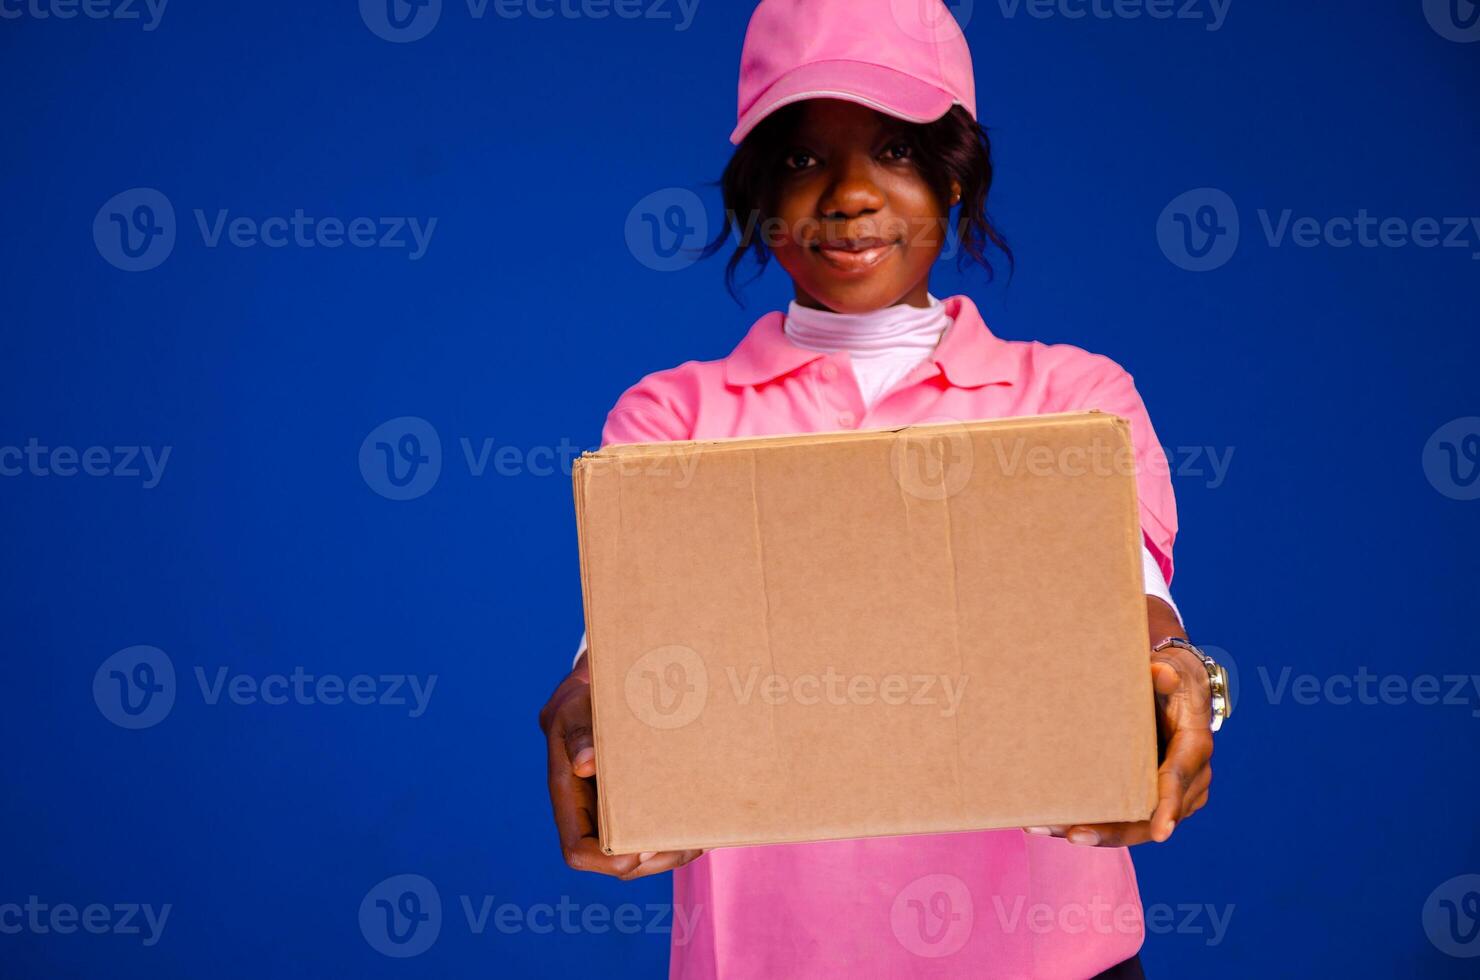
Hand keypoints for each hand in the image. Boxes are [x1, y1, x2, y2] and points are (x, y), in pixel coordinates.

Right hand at [539, 652, 704, 878]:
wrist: (595, 697)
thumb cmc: (583, 703)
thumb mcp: (577, 710)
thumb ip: (579, 733)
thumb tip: (583, 764)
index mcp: (570, 799)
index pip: (578, 850)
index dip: (606, 858)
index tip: (640, 845)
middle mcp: (589, 815)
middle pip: (616, 862)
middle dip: (653, 860)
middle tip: (687, 845)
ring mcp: (613, 815)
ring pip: (639, 856)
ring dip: (671, 854)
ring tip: (701, 839)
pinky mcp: (635, 807)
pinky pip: (654, 836)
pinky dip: (679, 837)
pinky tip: (703, 828)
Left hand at [1025, 597, 1212, 846]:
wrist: (1174, 692)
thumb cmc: (1169, 681)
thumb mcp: (1171, 671)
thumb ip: (1165, 674)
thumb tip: (1162, 673)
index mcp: (1193, 749)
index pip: (1179, 781)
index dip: (1169, 806)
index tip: (1161, 832)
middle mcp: (1188, 782)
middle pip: (1151, 818)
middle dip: (1113, 831)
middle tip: (1073, 834)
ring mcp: (1170, 797)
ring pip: (1134, 826)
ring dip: (1093, 831)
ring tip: (1044, 827)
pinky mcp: (1149, 801)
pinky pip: (1123, 820)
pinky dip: (1091, 824)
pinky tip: (1050, 823)